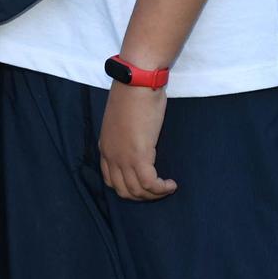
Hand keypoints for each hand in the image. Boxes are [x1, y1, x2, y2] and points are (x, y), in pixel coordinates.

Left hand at [98, 83, 176, 200]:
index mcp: (105, 146)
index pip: (111, 180)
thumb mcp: (122, 119)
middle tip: (158, 190)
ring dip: (154, 194)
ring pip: (137, 191)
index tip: (144, 184)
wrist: (136, 82)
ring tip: (167, 187)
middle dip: (142, 196)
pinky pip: (150, 184)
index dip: (128, 187)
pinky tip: (171, 184)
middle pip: (124, 191)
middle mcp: (111, 156)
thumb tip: (137, 140)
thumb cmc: (133, 94)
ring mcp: (123, 158)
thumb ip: (125, 134)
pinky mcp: (139, 156)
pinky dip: (161, 189)